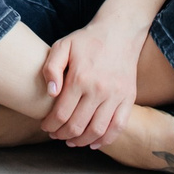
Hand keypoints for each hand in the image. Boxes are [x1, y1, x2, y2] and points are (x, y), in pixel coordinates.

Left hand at [38, 16, 144, 148]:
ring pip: (97, 130)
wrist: (119, 31)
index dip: (50, 125)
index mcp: (80, 78)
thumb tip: (51, 93)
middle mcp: (99, 89)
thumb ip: (51, 67)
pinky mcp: (128, 98)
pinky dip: (106, 140)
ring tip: (71, 141)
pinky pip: (118, 126)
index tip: (45, 126)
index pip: (61, 114)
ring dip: (81, 141)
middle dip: (62, 135)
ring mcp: (116, 95)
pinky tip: (94, 142)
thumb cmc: (87, 40)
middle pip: (77, 125)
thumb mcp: (63, 46)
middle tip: (55, 135)